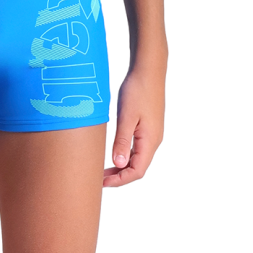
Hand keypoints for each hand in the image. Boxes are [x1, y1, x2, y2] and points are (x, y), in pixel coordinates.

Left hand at [103, 68, 163, 187]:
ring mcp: (152, 133)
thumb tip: (119, 165)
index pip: (137, 171)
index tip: (102, 183)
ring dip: (121, 166)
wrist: (148, 70)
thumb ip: (123, 141)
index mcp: (150, 140)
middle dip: (119, 176)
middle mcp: (154, 140)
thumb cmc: (137, 90)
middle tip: (99, 178)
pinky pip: (137, 148)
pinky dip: (125, 155)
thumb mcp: (127, 116)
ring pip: (137, 158)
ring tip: (103, 169)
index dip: (120, 181)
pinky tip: (114, 152)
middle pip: (138, 168)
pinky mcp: (148, 126)